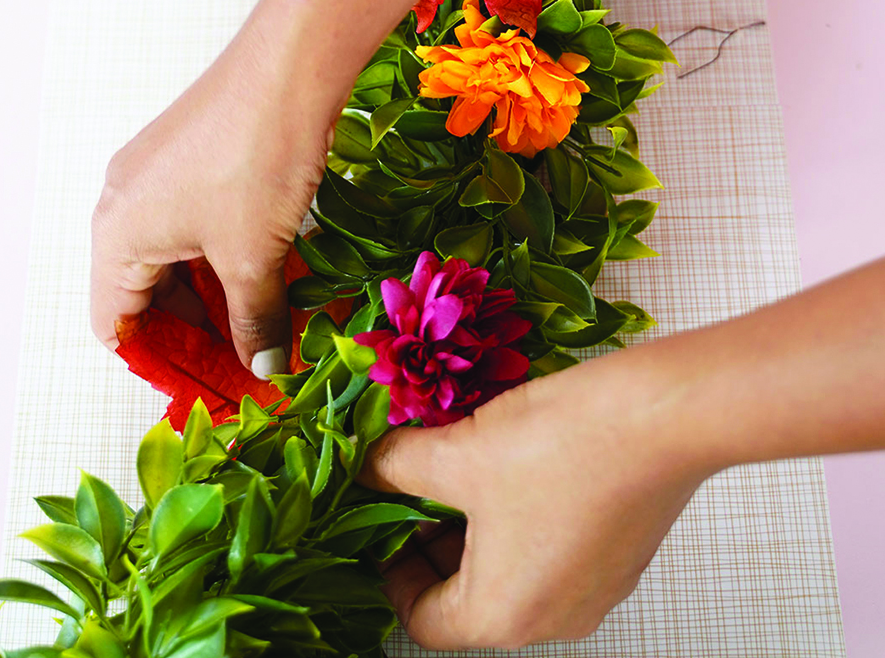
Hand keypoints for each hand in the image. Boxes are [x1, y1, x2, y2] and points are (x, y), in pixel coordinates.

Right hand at [89, 0, 436, 376]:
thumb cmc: (254, 161)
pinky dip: (227, 265)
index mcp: (116, 236)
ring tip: (262, 333)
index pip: (115, 324)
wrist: (289, 71)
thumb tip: (263, 369)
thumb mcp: (252, 258)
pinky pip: (197, 232)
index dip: (158, 364)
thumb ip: (255, 321)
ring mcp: (157, 183)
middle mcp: (125, 209)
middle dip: (196, 336)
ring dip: (218, 301)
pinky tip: (269, 286)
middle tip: (241, 367)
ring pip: (178, 265)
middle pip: (147, 296)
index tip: (201, 389)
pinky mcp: (190, 167)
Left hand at [359, 352, 715, 649]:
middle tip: (414, 487)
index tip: (379, 523)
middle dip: (432, 542)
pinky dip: (518, 522)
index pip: (422, 619)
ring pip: (509, 573)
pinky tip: (511, 466)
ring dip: (475, 528)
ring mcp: (594, 591)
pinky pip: (550, 554)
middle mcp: (552, 619)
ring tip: (459, 468)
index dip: (390, 570)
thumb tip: (367, 468)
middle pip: (466, 598)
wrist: (667, 415)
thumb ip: (396, 468)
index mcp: (504, 615)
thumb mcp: (457, 454)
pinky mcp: (619, 558)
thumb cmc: (560, 445)